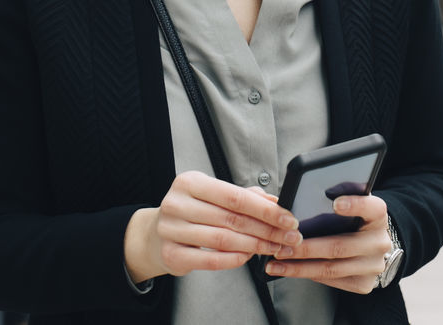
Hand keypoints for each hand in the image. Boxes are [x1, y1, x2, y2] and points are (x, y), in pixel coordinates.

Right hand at [124, 171, 301, 283]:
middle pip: (231, 218)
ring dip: (254, 245)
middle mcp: (177, 203)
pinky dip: (234, 259)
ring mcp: (171, 230)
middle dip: (266, 229)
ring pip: (223, 239)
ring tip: (273, 247)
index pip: (235, 196)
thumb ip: (242, 197)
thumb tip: (274, 201)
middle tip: (288, 237)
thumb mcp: (211, 196)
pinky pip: (210, 260)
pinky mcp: (171, 254)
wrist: (154, 235)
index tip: (288, 219)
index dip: (265, 209)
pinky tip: (249, 256)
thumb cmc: (189, 212)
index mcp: (189, 182)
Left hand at [264, 194, 391, 293]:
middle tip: (281, 247)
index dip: (355, 205)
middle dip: (306, 248)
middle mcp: (380, 242)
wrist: (371, 245)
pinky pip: (332, 280)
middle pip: (340, 246)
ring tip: (278, 263)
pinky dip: (308, 275)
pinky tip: (291, 270)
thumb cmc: (352, 220)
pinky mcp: (364, 284)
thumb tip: (303, 196)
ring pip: (332, 268)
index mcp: (378, 216)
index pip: (372, 208)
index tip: (335, 203)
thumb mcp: (351, 204)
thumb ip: (336, 197)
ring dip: (300, 267)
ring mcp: (373, 265)